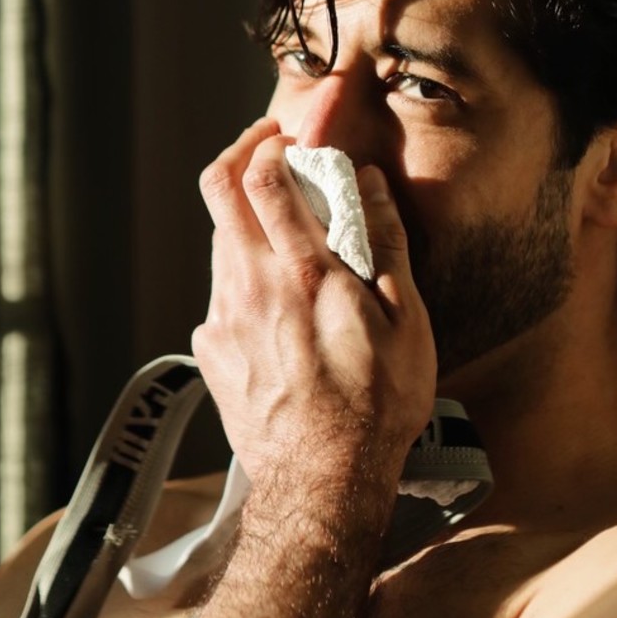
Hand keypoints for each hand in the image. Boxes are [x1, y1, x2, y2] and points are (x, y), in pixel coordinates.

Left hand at [193, 120, 436, 488]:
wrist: (323, 481)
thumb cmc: (376, 405)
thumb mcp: (405, 321)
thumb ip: (384, 243)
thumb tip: (368, 184)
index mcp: (302, 273)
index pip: (260, 179)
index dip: (266, 142)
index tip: (285, 136)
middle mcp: (251, 287)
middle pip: (218, 193)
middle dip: (238, 155)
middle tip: (264, 147)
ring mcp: (223, 320)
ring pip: (219, 242)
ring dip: (246, 220)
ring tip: (284, 234)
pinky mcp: (211, 351)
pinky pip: (221, 293)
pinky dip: (244, 276)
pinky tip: (276, 302)